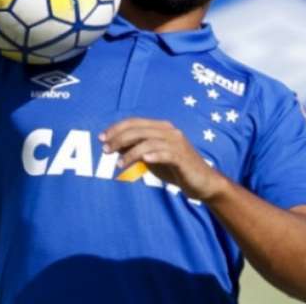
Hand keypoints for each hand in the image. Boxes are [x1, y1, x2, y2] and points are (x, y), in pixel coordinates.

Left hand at [100, 118, 224, 200]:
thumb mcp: (152, 158)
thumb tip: (115, 148)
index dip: (116, 129)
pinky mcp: (183, 158)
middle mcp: (169, 132)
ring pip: (148, 141)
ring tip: (119, 164)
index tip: (102, 139)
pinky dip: (153, 155)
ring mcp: (177, 143)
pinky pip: (166, 153)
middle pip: (138, 129)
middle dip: (119, 139)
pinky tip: (143, 160)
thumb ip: (137, 150)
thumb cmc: (176, 170)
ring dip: (130, 152)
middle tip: (106, 151)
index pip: (134, 122)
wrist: (203, 183)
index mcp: (161, 128)